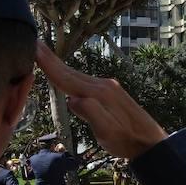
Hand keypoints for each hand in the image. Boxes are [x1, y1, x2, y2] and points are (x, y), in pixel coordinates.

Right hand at [35, 43, 167, 159]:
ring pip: (77, 75)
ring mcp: (108, 87)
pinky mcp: (111, 92)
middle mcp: (103, 85)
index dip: (49, 64)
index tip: (35, 46)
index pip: (67, 77)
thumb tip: (71, 99)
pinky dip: (70, 74)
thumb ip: (91, 114)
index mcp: (99, 94)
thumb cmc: (128, 141)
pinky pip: (84, 80)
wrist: (151, 142)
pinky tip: (66, 74)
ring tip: (44, 55)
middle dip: (51, 58)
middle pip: (70, 71)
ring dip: (60, 65)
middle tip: (34, 42)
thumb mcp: (108, 133)